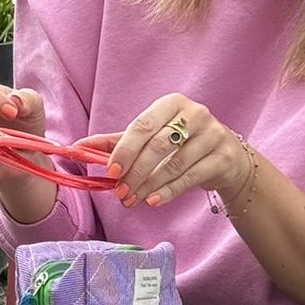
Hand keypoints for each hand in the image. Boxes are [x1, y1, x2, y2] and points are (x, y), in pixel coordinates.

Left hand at [101, 96, 253, 208]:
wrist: (228, 158)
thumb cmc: (181, 143)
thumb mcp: (150, 137)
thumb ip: (116, 141)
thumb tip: (77, 147)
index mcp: (172, 103)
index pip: (143, 126)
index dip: (124, 150)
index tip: (110, 172)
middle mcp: (195, 114)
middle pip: (158, 145)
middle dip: (136, 172)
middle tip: (120, 192)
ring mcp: (213, 135)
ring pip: (175, 164)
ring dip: (149, 185)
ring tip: (132, 199)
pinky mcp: (224, 158)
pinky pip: (192, 177)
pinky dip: (169, 191)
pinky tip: (153, 200)